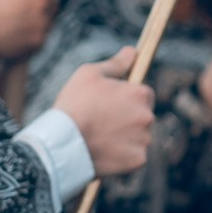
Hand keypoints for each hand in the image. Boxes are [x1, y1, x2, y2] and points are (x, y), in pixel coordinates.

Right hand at [0, 0, 64, 63]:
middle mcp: (43, 1)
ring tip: (20, 27)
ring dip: (40, 22)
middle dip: (46, 6)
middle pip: (54, 3)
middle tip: (30, 12)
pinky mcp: (39, 40)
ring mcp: (43, 22)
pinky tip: (19, 39)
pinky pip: (42, 37)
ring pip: (49, 21)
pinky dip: (34, 37)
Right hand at [51, 49, 154, 175]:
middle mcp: (148, 116)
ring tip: (101, 139)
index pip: (144, 95)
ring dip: (126, 139)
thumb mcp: (89, 74)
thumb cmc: (75, 104)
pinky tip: (105, 153)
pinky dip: (123, 157)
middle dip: (128, 119)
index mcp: (140, 93)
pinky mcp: (138, 160)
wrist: (63, 143)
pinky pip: (135, 157)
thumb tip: (133, 52)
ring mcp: (144, 140)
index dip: (127, 99)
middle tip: (103, 124)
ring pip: (139, 138)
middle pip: (142, 117)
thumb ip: (116, 64)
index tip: (111, 106)